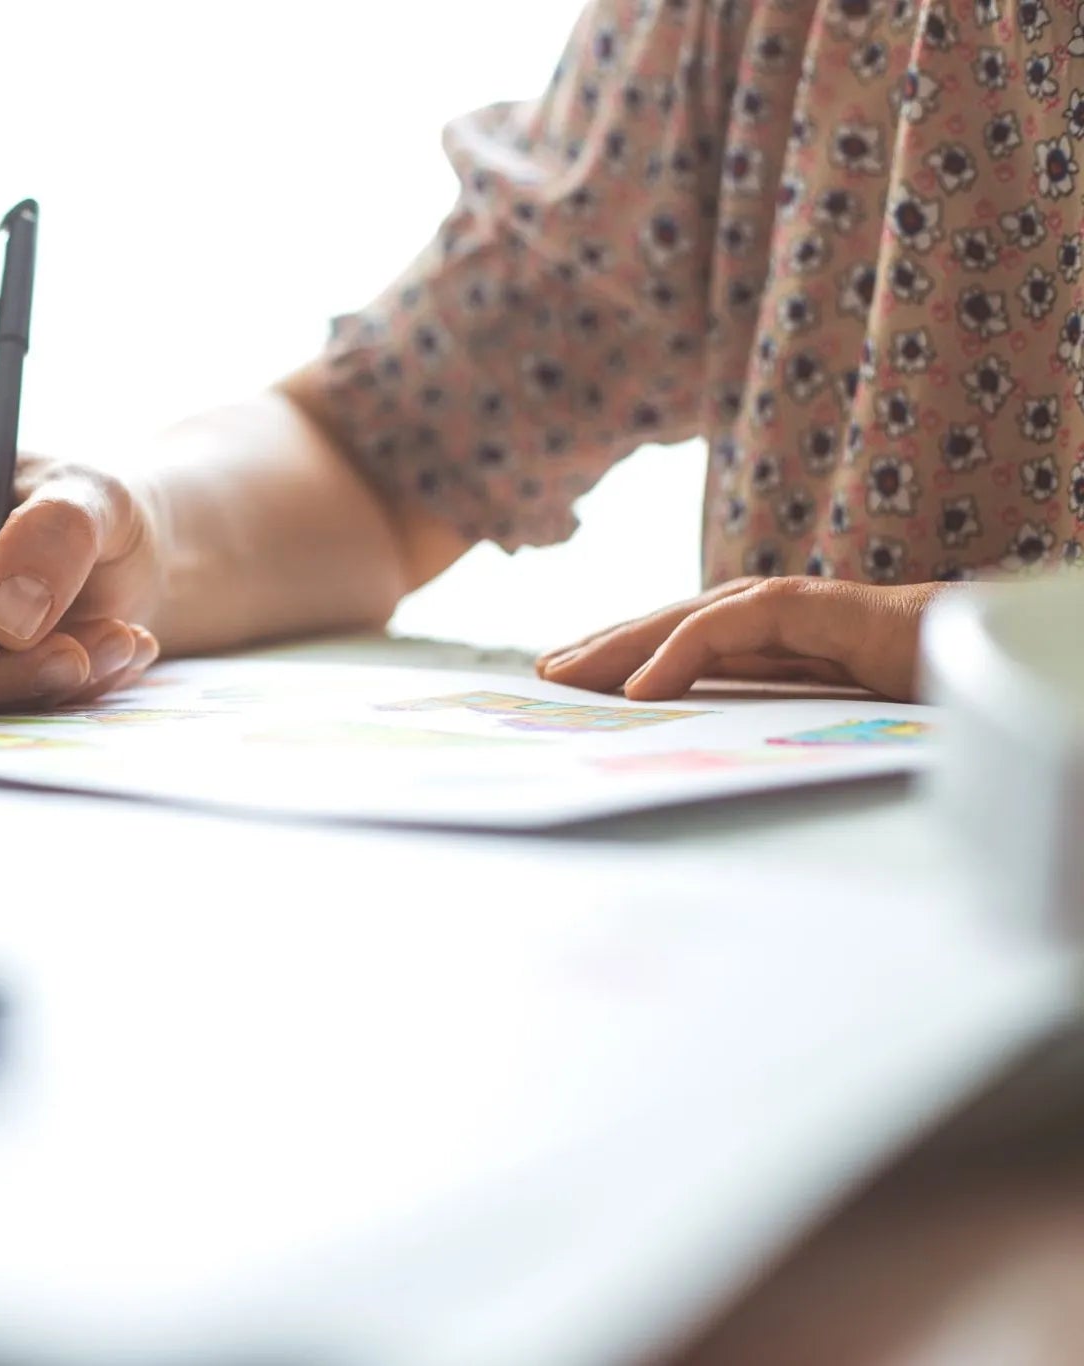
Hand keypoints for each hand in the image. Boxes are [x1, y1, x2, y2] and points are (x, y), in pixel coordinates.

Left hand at [534, 578, 950, 701]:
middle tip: (543, 676)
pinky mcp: (809, 606)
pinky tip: (641, 688)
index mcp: (761, 636)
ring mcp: (784, 604)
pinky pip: (727, 627)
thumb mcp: (808, 709)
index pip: (670, 643)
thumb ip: (755, 711)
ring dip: (619, 648)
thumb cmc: (906, 687)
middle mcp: (762, 612)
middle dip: (599, 649)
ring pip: (679, 621)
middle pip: (660, 627)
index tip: (565, 682)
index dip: (616, 657)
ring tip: (568, 677)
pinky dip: (679, 654)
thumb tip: (692, 742)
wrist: (977, 657)